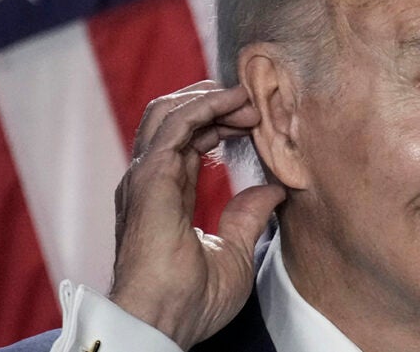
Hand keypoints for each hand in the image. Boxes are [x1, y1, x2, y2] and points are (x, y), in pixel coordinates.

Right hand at [108, 81, 285, 349]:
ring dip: (210, 98)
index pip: (187, 141)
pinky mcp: (150, 176)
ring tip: (246, 97)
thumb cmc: (188, 301)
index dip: (219, 123)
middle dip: (214, 102)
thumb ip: (247, 217)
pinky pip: (176, 124)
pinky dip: (205, 105)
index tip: (253, 120)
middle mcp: (149, 180)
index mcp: (164, 196)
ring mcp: (145, 176)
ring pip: (169, 112)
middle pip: (174, 118)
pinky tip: (234, 102)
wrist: (161, 321)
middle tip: (253, 101)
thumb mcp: (233, 254)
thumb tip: (273, 190)